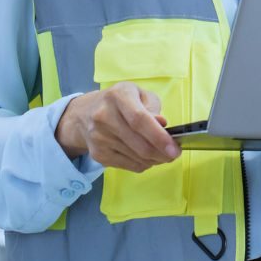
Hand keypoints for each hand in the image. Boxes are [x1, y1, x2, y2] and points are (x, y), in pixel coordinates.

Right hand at [55, 82, 181, 172]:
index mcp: (118, 96)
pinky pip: (128, 165)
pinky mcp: (98, 154)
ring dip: (154, 160)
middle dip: (161, 153)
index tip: (174, 149)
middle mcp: (104, 116)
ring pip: (136, 158)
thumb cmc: (120, 102)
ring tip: (162, 154)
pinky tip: (147, 157)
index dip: (159, 137)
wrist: (86, 113)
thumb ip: (153, 108)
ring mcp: (99, 138)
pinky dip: (143, 164)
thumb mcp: (139, 94)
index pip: (139, 119)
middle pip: (139, 144)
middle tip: (174, 154)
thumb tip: (162, 125)